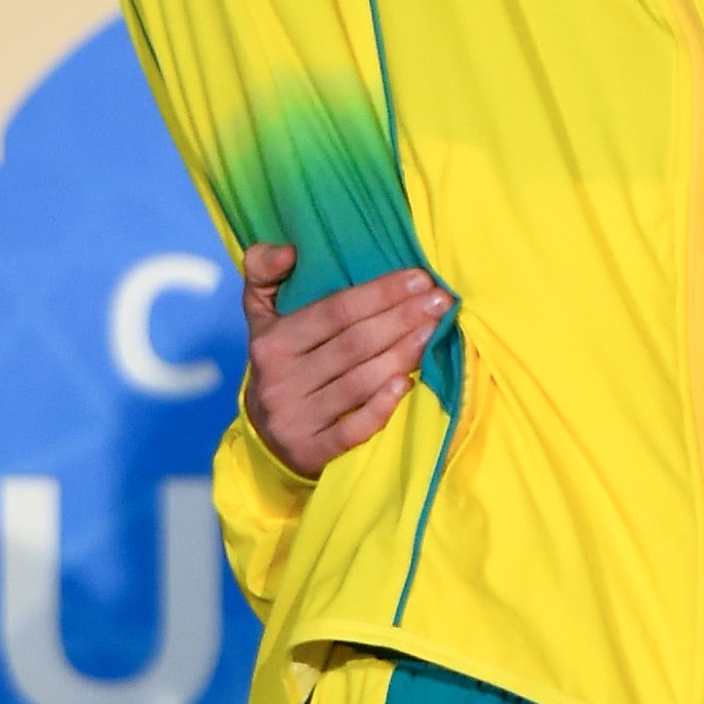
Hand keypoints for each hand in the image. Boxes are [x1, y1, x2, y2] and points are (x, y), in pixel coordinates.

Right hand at [240, 244, 448, 478]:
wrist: (265, 436)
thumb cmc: (282, 363)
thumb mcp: (262, 316)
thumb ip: (263, 272)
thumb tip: (288, 250)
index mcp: (271, 343)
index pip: (335, 312)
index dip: (380, 293)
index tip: (421, 277)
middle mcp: (280, 382)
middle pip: (354, 344)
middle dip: (403, 318)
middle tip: (441, 301)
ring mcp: (294, 420)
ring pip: (359, 383)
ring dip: (402, 354)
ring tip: (435, 331)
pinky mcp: (310, 453)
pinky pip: (352, 430)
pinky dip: (381, 407)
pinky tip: (408, 383)